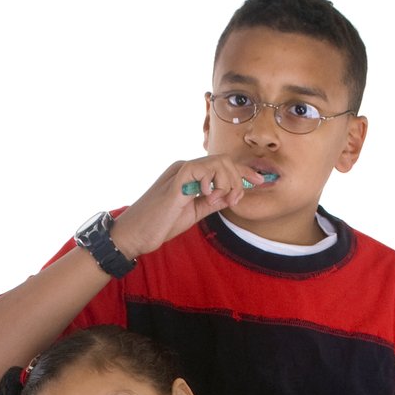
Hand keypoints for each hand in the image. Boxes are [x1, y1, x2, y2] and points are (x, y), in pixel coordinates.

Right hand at [110, 158, 273, 259]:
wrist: (134, 234)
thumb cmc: (159, 225)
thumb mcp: (192, 214)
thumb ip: (211, 203)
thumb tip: (231, 196)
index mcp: (191, 175)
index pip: (223, 165)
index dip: (245, 172)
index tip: (260, 183)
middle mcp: (187, 168)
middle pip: (225, 160)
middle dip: (240, 179)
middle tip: (235, 200)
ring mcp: (182, 171)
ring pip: (219, 162)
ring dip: (229, 182)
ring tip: (220, 202)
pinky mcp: (177, 179)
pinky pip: (204, 169)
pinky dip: (214, 184)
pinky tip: (208, 198)